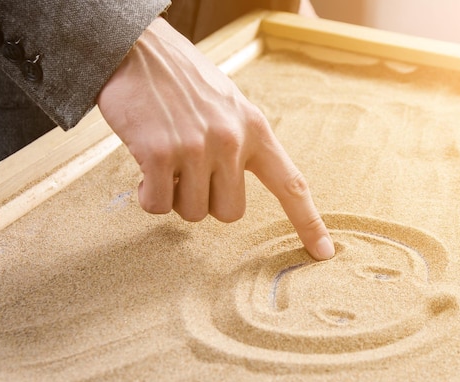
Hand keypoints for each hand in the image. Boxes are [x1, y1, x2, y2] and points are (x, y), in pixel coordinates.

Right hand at [96, 17, 334, 259]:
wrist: (136, 50)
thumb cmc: (182, 80)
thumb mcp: (228, 103)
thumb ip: (240, 142)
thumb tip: (232, 186)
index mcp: (255, 129)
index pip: (290, 184)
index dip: (308, 222)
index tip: (323, 252)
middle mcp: (232, 141)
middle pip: (230, 213)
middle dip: (207, 202)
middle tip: (188, 173)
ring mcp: (197, 148)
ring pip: (193, 213)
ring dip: (175, 196)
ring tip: (165, 160)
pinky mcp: (161, 154)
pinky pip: (158, 206)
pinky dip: (148, 196)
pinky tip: (144, 168)